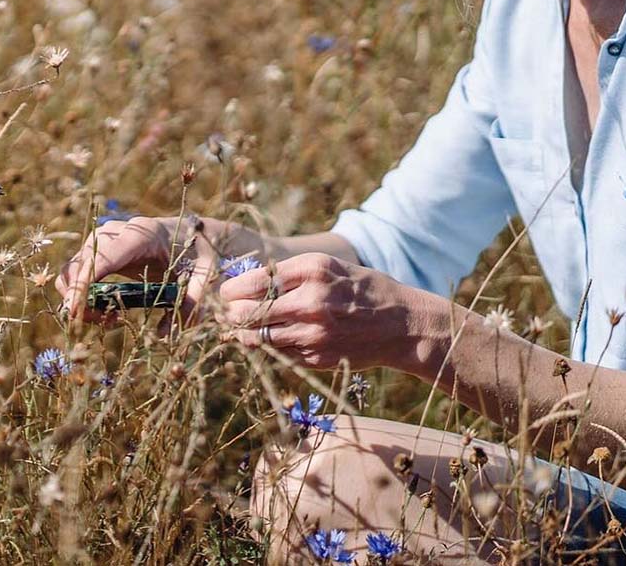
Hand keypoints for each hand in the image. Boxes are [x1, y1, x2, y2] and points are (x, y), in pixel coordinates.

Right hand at [54, 214, 224, 327]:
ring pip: (74, 268)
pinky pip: (79, 271)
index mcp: (143, 234)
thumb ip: (191, 303)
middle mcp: (118, 232)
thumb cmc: (200, 252)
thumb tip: (164, 335)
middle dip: (80, 297)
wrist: (197, 233)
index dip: (84, 281)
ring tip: (108, 319)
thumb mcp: (204, 276)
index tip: (73, 309)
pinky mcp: (102, 249)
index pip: (103, 256)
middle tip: (102, 323)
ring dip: (80, 299)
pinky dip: (82, 294)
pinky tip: (106, 312)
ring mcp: (106, 238)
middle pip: (82, 262)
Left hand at [218, 252, 409, 369]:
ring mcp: (314, 333)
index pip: (256, 281)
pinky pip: (279, 354)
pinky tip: (265, 340)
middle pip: (251, 312)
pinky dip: (268, 348)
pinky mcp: (317, 358)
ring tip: (239, 328)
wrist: (401, 324)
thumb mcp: (328, 266)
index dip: (232, 289)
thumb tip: (246, 282)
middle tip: (227, 312)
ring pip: (260, 338)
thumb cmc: (360, 288)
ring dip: (244, 333)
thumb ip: (290, 274)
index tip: (225, 292)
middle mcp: (312, 301)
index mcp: (313, 270)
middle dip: (232, 313)